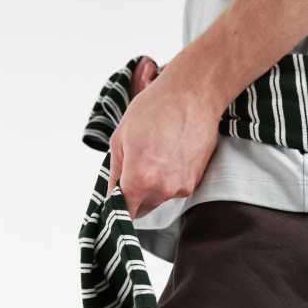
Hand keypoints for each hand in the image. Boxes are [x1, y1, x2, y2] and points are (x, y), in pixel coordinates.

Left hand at [108, 55, 221, 218]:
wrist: (193, 95)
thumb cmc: (156, 108)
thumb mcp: (121, 138)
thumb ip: (115, 172)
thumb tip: (112, 192)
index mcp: (139, 180)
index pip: (124, 213)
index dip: (117, 208)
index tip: (115, 202)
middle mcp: (162, 190)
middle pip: (142, 209)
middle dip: (134, 195)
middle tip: (134, 168)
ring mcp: (181, 187)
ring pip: (159, 198)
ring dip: (154, 185)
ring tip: (157, 154)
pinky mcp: (195, 181)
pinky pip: (176, 188)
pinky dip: (170, 177)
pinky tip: (171, 154)